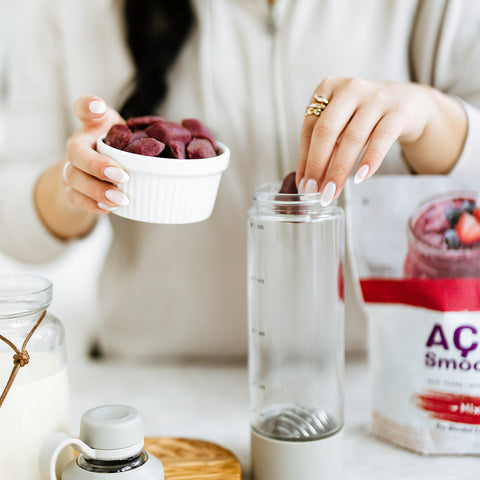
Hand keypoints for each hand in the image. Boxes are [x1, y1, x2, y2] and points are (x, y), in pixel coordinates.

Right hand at [35, 95, 128, 238]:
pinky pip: (75, 198)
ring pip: (74, 178)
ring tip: (119, 198)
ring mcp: (71, 169)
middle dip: (97, 165)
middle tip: (121, 175)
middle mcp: (78, 146)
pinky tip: (108, 207)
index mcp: (92, 127)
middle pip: (76, 152)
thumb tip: (166, 131)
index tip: (97, 109)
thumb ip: (140, 131)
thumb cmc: (117, 151)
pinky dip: (91, 204)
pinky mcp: (71, 191)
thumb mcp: (128, 136)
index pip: (84, 108)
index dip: (88, 106)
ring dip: (97, 189)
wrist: (93, 178)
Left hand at [296, 77, 466, 204]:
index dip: (304, 159)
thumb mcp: (342, 123)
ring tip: (333, 192)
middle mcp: (350, 88)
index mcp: (328, 88)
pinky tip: (360, 178)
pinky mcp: (398, 111)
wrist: (411, 104)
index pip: (310, 128)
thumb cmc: (367, 116)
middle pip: (326, 130)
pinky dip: (369, 160)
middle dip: (317, 165)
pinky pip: (381, 139)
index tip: (303, 184)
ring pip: (352, 138)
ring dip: (339, 170)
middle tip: (314, 191)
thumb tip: (307, 181)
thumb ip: (324, 146)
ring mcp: (376, 98)